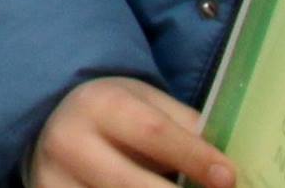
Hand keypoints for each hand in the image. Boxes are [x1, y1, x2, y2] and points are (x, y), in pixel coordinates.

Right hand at [29, 77, 235, 187]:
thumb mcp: (145, 104)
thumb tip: (227, 165)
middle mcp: (70, 143)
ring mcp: (55, 182)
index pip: (151, 132)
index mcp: (99, 104)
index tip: (228, 177)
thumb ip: (184, 127)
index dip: (193, 157)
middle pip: (131, 185)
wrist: (55, 127)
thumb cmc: (114, 115)